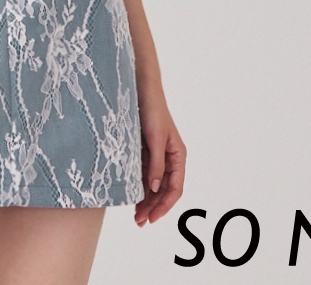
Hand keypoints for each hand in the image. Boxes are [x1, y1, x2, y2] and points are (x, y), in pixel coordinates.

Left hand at [134, 93, 185, 226]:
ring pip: (154, 184)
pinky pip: (144, 174)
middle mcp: (170, 158)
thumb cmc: (152, 111)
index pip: (175, 188)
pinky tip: (132, 196)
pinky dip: (139, 186)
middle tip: (139, 221)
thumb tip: (153, 189)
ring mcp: (157, 155)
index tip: (152, 218)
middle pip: (164, 189)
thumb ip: (155, 165)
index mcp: (178, 156)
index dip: (164, 206)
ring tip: (135, 215)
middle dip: (153, 207)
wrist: (141, 90)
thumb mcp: (155, 140)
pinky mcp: (145, 150)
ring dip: (146, 200)